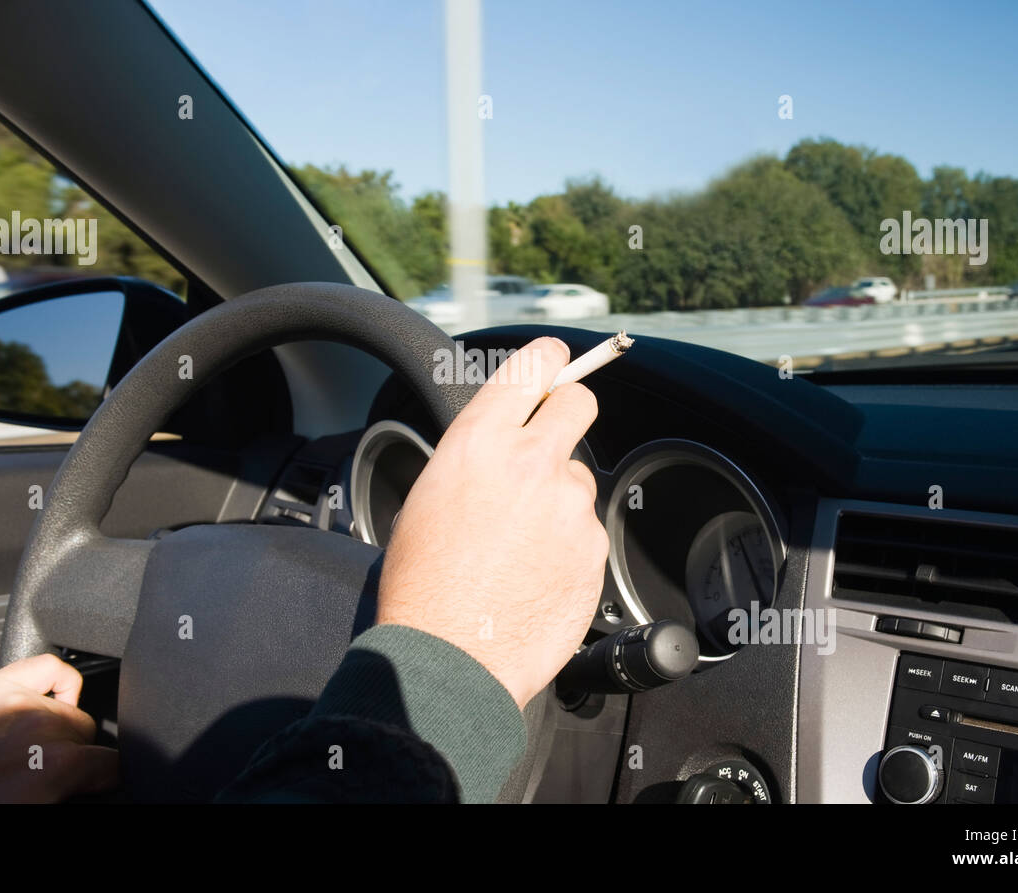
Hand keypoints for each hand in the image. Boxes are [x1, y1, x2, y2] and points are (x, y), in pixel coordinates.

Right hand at [378, 336, 606, 708]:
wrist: (452, 657)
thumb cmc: (424, 585)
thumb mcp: (427, 497)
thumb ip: (473, 458)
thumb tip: (499, 446)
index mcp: (479, 443)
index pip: (531, 369)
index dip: (548, 359)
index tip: (554, 360)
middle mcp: (532, 463)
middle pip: (579, 404)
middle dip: (569, 411)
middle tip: (552, 438)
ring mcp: (569, 506)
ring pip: (579, 479)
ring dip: (559, 498)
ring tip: (521, 543)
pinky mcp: (593, 547)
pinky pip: (585, 530)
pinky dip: (567, 544)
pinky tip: (535, 572)